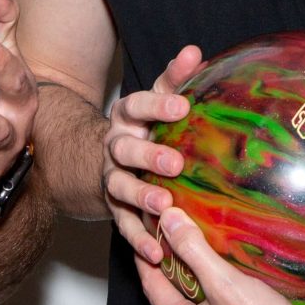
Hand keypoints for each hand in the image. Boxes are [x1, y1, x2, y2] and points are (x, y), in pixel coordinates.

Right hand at [100, 45, 203, 260]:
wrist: (110, 160)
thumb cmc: (147, 127)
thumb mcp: (160, 101)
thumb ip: (176, 80)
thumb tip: (195, 52)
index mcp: (128, 117)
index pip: (137, 105)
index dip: (157, 106)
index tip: (182, 106)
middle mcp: (115, 146)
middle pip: (125, 149)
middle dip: (148, 156)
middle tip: (175, 163)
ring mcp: (112, 178)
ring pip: (120, 187)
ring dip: (141, 196)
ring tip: (163, 205)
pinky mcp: (115, 208)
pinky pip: (124, 225)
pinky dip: (139, 239)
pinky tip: (157, 252)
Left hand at [137, 207, 304, 304]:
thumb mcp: (225, 282)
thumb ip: (193, 249)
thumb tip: (168, 220)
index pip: (149, 282)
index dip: (145, 253)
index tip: (146, 229)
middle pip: (169, 298)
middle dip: (169, 269)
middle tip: (172, 238)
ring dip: (191, 287)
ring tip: (200, 259)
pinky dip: (210, 304)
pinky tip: (227, 292)